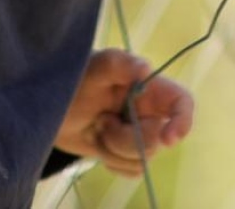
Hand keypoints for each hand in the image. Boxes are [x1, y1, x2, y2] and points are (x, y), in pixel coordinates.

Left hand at [53, 48, 195, 177]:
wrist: (51, 105)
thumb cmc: (76, 77)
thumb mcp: (95, 66)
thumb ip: (119, 64)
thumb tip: (146, 69)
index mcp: (150, 89)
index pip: (182, 103)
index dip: (182, 121)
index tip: (166, 138)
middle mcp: (149, 113)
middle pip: (156, 140)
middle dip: (125, 138)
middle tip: (102, 120)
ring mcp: (138, 135)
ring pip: (142, 159)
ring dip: (113, 149)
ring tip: (96, 127)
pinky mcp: (125, 154)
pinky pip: (131, 170)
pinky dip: (111, 161)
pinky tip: (97, 143)